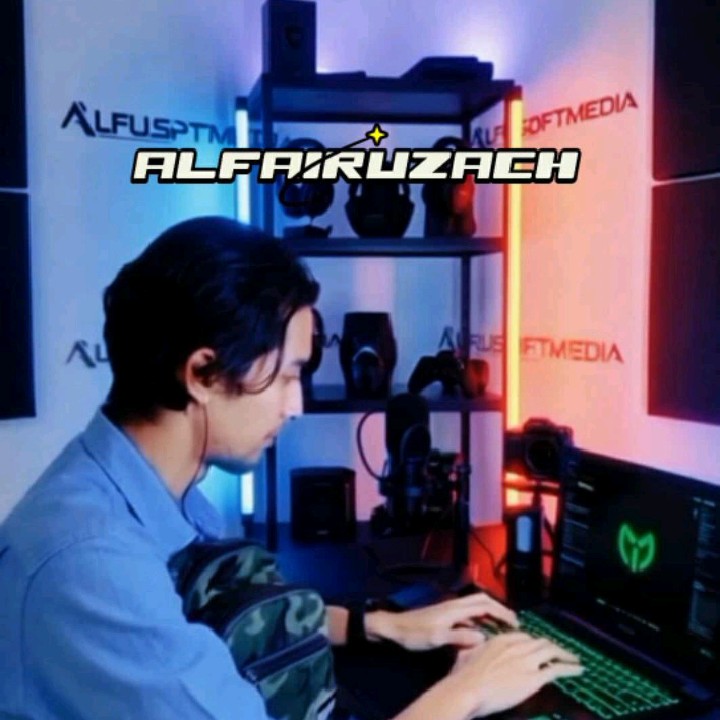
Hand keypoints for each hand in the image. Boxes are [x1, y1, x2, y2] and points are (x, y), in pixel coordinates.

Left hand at [366, 592, 517, 650]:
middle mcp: (454, 605)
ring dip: (489, 615)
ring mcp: (449, 610)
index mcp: (455, 608)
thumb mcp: (437, 638)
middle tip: (513, 624)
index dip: (502, 612)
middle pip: (482, 601)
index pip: (484, 604)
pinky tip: (481, 634)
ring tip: (502, 629)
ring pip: (475, 608)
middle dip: (499, 610)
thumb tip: (484, 637)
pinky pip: (468, 616)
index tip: (515, 623)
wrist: (393, 628)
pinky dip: (479, 622)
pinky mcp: (445, 617)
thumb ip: (460, 637)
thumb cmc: (414, 633)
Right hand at [449, 632, 583, 717]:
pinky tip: (578, 670)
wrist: (468, 689)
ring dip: (565, 654)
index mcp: (501, 639)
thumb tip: (473, 644)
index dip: (533, 643)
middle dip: (552, 647)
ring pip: (551, 651)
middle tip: (560, 652)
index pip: (524, 637)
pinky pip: (556, 670)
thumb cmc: (462, 674)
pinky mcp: (534, 678)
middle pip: (541, 642)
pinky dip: (569, 668)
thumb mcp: (466, 653)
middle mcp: (517, 646)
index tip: (538, 648)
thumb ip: (475, 647)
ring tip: (574, 659)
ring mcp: (527, 661)